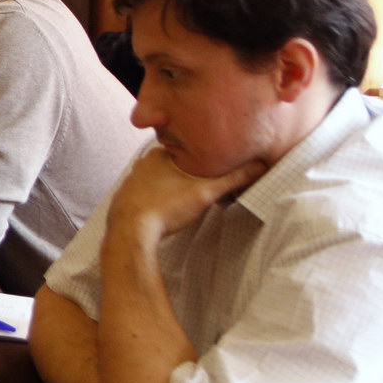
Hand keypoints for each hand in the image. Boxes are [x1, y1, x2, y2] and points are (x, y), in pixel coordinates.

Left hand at [107, 148, 266, 240]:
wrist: (131, 232)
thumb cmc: (167, 207)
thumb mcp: (206, 192)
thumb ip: (233, 179)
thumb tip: (260, 165)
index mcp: (158, 155)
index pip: (184, 150)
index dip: (199, 160)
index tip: (209, 170)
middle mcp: (140, 164)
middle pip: (169, 165)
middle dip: (184, 175)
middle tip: (199, 187)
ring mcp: (128, 182)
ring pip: (154, 180)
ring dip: (168, 188)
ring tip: (182, 200)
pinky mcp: (122, 200)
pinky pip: (142, 196)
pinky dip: (153, 200)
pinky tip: (162, 210)